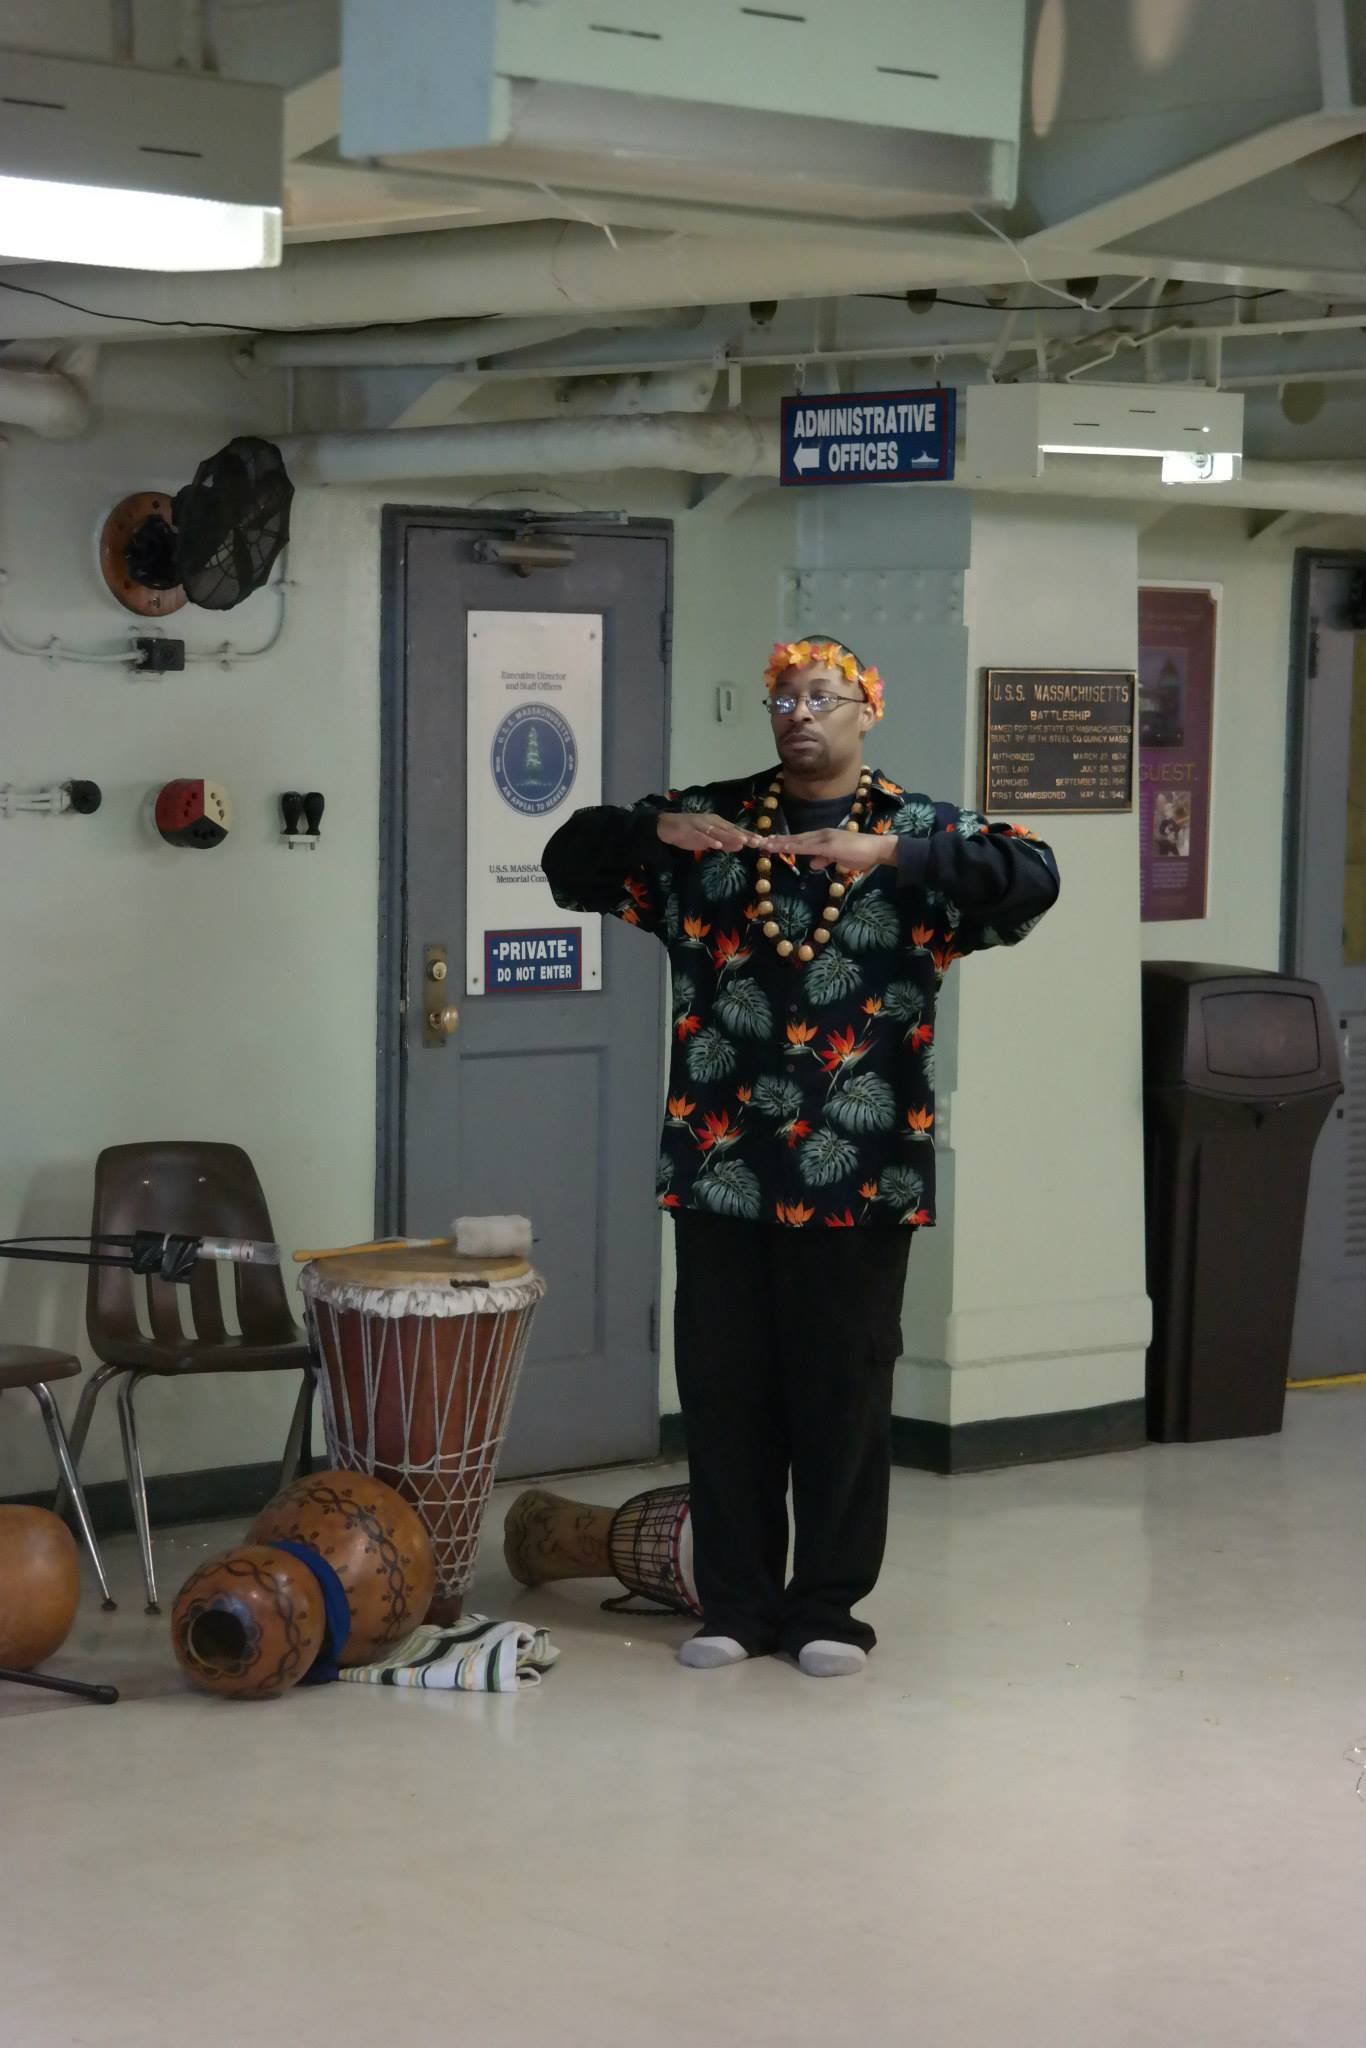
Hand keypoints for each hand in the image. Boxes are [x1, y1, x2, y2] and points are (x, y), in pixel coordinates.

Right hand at [655, 811, 761, 853]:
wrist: (667, 826)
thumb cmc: (690, 832)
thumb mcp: (710, 838)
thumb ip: (724, 842)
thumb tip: (740, 846)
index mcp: (718, 822)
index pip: (736, 829)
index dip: (749, 835)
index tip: (762, 841)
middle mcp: (712, 822)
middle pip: (730, 830)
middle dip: (744, 836)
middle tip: (757, 842)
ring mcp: (701, 825)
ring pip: (718, 832)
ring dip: (730, 837)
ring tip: (742, 843)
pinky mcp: (689, 830)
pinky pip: (700, 836)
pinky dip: (709, 840)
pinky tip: (716, 845)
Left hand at [765, 829, 897, 872]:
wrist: (876, 849)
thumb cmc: (861, 854)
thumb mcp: (839, 859)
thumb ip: (825, 859)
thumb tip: (813, 864)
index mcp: (823, 838)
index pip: (800, 839)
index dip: (785, 841)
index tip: (770, 842)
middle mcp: (822, 835)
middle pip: (795, 838)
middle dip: (777, 840)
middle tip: (760, 841)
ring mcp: (825, 838)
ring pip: (798, 841)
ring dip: (781, 842)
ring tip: (765, 844)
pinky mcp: (829, 845)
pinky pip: (807, 846)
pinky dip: (794, 846)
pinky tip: (784, 847)